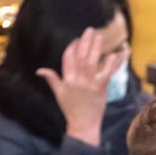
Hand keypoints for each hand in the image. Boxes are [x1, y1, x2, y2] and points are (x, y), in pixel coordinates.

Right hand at [35, 26, 120, 146]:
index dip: (72, 47)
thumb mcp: (58, 93)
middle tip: (90, 30)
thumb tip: (39, 70)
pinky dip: (112, 62)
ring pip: (93, 61)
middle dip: (85, 42)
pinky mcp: (102, 87)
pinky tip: (116, 53)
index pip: (68, 58)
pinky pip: (107, 71)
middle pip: (81, 56)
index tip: (77, 39)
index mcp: (67, 79)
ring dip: (97, 47)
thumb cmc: (70, 109)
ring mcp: (90, 82)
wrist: (83, 124)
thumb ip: (51, 79)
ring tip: (100, 36)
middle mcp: (78, 79)